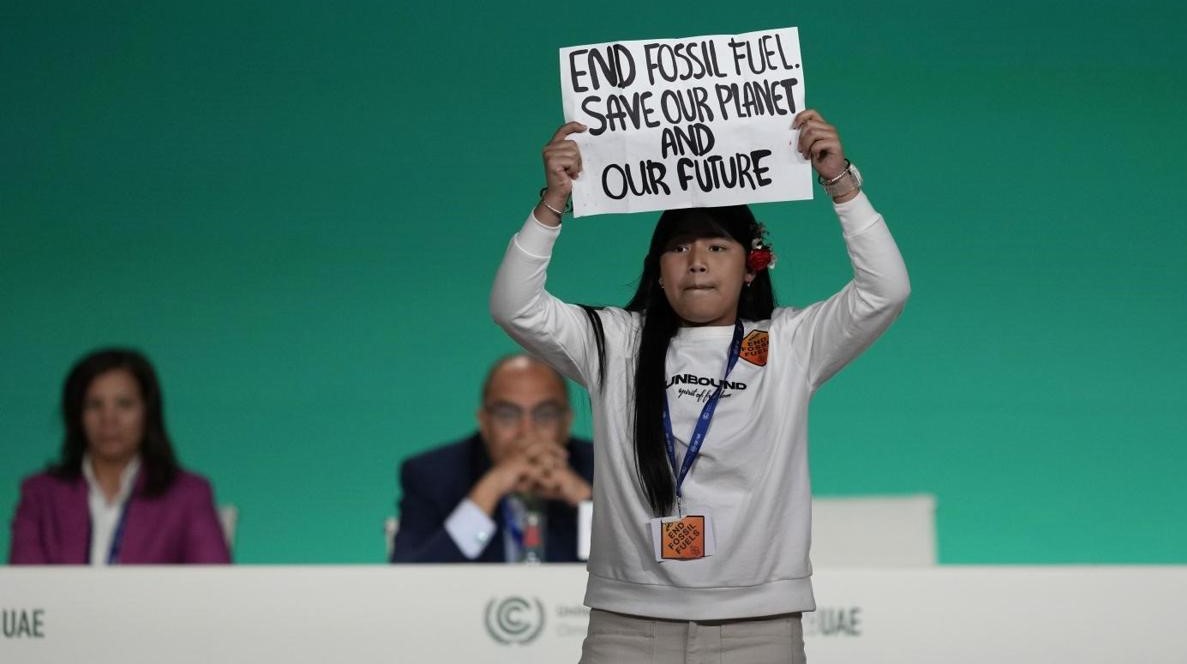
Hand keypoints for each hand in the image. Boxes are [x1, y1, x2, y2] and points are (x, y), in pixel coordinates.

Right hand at [469, 437, 588, 511]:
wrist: (492, 484)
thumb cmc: (506, 478)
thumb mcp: (520, 468)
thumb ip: (531, 464)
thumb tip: (543, 464)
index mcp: (519, 446)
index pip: (539, 440)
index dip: (552, 444)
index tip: (562, 450)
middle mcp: (520, 449)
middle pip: (543, 444)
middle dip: (556, 450)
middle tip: (566, 456)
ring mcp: (519, 456)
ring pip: (542, 456)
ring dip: (554, 462)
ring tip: (563, 468)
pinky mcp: (520, 467)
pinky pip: (537, 472)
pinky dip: (546, 479)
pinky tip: (553, 484)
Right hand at [536, 122, 585, 224]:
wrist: (559, 193)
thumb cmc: (566, 177)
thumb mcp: (569, 160)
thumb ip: (571, 149)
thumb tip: (585, 136)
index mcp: (552, 146)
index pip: (563, 130)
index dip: (573, 126)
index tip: (585, 128)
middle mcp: (548, 148)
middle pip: (573, 143)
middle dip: (577, 157)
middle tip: (573, 168)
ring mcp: (549, 154)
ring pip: (573, 152)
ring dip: (576, 164)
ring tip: (571, 172)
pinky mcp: (552, 161)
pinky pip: (571, 160)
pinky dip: (573, 169)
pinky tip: (569, 175)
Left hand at [792, 109, 846, 180]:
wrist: (831, 172)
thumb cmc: (818, 158)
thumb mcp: (807, 145)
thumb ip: (803, 136)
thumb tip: (792, 130)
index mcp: (821, 126)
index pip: (811, 113)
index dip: (800, 117)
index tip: (793, 128)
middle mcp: (828, 128)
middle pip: (809, 125)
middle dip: (801, 138)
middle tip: (801, 150)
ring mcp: (833, 135)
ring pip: (812, 133)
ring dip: (806, 146)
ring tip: (806, 154)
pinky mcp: (835, 144)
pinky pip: (818, 144)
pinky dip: (813, 152)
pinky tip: (815, 157)